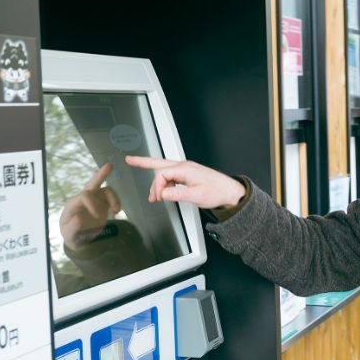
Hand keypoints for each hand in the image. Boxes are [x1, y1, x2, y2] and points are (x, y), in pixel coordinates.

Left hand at [60, 163, 121, 249]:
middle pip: (92, 183)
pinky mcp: (103, 203)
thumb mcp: (69, 235)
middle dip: (101, 174)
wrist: (79, 239)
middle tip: (110, 166)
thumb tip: (79, 217)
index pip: (84, 196)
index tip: (97, 215)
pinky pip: (112, 197)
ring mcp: (94, 200)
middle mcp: (84, 198)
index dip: (92, 203)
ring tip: (117, 210)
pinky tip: (117, 211)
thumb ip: (72, 227)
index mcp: (73, 204)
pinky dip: (117, 202)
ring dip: (114, 197)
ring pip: (106, 190)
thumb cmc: (72, 235)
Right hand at [125, 155, 245, 208]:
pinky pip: (171, 175)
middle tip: (130, 160)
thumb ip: (177, 194)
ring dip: (156, 182)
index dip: (157, 187)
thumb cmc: (218, 192)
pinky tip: (163, 192)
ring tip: (153, 196)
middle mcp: (185, 166)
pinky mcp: (189, 174)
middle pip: (159, 163)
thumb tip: (162, 194)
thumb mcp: (196, 196)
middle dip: (143, 162)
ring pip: (164, 171)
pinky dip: (165, 183)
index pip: (162, 174)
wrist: (230, 192)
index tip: (158, 198)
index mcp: (185, 169)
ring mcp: (187, 169)